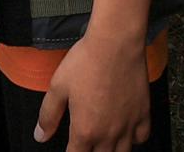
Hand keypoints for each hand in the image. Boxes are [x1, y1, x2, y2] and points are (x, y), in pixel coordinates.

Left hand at [37, 27, 150, 151]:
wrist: (115, 43)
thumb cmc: (86, 61)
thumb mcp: (58, 87)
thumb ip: (48, 115)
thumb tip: (40, 135)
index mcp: (85, 130)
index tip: (71, 148)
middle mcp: (108, 133)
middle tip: (87, 142)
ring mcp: (128, 125)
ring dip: (111, 150)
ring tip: (104, 142)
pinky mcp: (143, 113)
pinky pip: (142, 137)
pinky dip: (134, 139)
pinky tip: (126, 131)